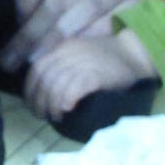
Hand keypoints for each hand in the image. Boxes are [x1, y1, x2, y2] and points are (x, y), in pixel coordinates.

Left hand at [0, 0, 164, 70]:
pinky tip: (74, 55)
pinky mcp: (144, 1)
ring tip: (34, 60)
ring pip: (80, 16)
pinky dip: (88, 41)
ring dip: (54, 41)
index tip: (19, 18)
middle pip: (57, 0)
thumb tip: (31, 2)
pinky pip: (110, 26)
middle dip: (30, 32)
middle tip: (12, 55)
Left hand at [24, 29, 157, 121]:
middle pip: (43, 78)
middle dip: (39, 101)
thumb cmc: (105, 59)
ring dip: (52, 104)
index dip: (30, 91)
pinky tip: (69, 108)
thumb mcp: (76, 56)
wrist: (134, 53)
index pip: (35, 69)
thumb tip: (39, 92)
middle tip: (45, 116)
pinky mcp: (97, 74)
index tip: (33, 106)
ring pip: (56, 84)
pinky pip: (75, 87)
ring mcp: (83, 62)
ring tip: (57, 116)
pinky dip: (68, 99)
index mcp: (61, 47)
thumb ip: (59, 67)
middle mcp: (68, 52)